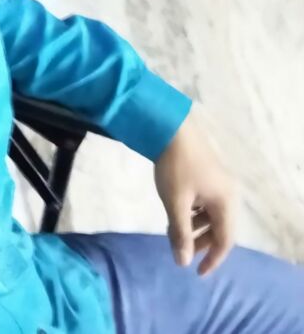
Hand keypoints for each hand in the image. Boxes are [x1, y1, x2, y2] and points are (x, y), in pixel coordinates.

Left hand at [154, 111, 236, 276]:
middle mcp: (227, 193)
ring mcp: (218, 182)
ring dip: (194, 227)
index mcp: (225, 201)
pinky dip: (192, 212)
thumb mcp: (176, 203)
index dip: (212, 259)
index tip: (196, 271)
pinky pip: (205, 202)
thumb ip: (180, 233)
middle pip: (219, 227)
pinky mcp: (207, 174)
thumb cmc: (175, 166)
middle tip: (180, 249)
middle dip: (201, 242)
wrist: (171, 127)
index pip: (225, 240)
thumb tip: (183, 262)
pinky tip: (176, 211)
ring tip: (172, 229)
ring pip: (210, 214)